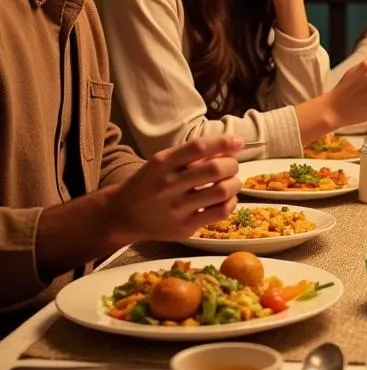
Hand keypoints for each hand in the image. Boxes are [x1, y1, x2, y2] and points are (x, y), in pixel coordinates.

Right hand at [108, 135, 242, 244]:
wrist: (123, 215)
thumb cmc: (149, 184)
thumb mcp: (162, 163)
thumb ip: (190, 155)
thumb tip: (227, 148)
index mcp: (163, 163)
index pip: (199, 147)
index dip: (224, 142)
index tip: (239, 142)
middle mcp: (169, 184)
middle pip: (215, 169)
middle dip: (232, 165)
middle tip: (232, 166)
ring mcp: (177, 208)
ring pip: (222, 191)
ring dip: (235, 183)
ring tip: (231, 182)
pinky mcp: (185, 227)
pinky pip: (220, 212)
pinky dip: (231, 202)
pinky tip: (226, 199)